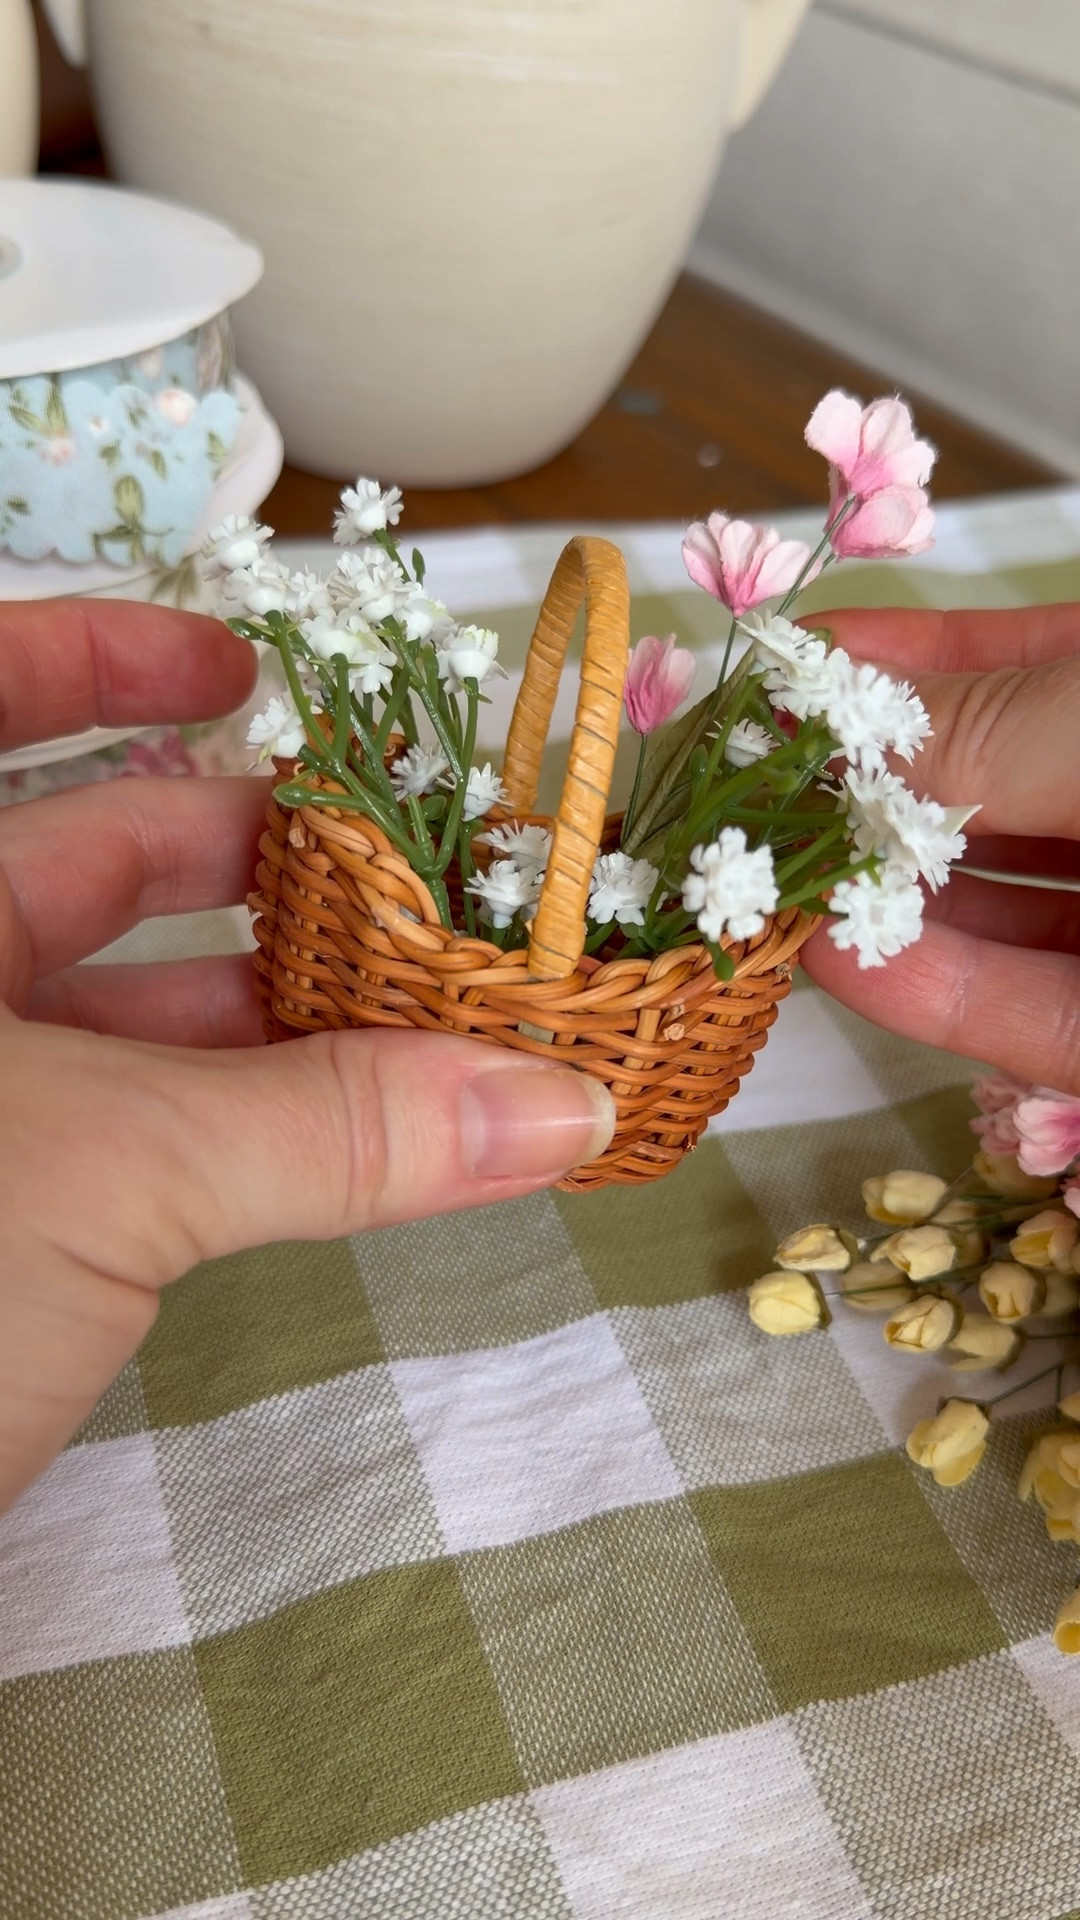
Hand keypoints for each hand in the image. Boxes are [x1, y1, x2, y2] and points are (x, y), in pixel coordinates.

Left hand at [0, 601, 613, 1509]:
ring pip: (107, 1009)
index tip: (247, 668)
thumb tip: (561, 1100)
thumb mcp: (114, 1171)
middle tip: (398, 873)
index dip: (103, 654)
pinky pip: (116, 1121)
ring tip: (415, 1009)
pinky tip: (335, 1127)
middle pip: (72, 857)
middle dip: (245, 858)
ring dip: (262, 1007)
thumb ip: (339, 1127)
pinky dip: (226, 1117)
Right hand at [801, 603, 1079, 1091]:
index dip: (901, 664)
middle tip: (745, 793)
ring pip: (993, 916)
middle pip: (986, 800)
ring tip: (764, 883)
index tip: (785, 672)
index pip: (1014, 668)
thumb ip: (975, 726)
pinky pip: (1024, 1015)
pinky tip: (829, 960)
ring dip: (877, 901)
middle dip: (868, 794)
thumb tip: (830, 717)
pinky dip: (930, 993)